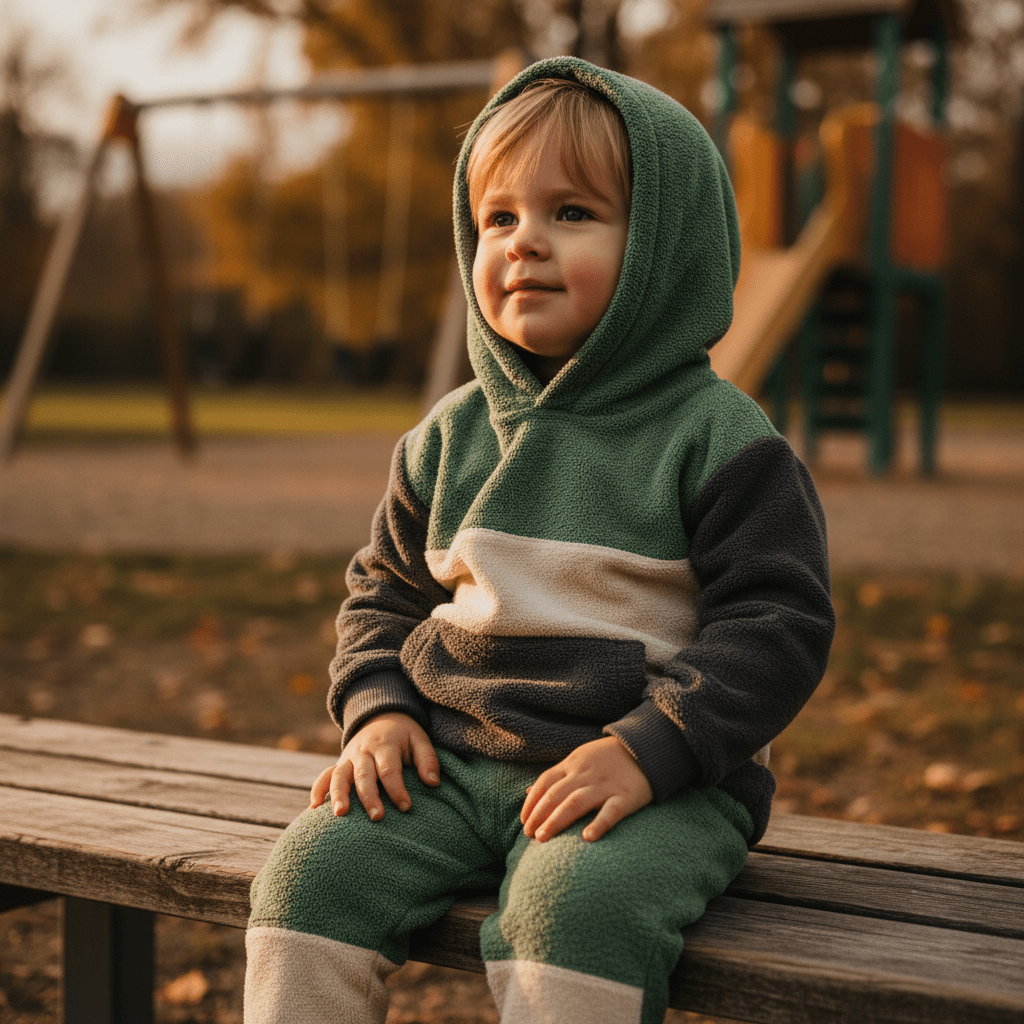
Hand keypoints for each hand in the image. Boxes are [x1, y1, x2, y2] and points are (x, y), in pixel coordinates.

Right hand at [309, 712, 439, 820]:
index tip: (406, 807)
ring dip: (338, 794)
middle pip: (364, 775)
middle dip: (369, 796)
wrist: (381, 715)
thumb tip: (433, 783)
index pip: (390, 769)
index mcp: (385, 745)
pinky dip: (317, 790)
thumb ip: (428, 760)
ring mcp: (348, 757)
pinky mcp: (339, 764)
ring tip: (341, 814)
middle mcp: (363, 751)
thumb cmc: (404, 735)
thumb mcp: (420, 739)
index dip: (397, 789)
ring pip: (339, 775)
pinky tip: (314, 809)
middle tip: (377, 817)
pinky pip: (324, 775)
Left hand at [521, 735, 653, 842]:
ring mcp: (605, 785)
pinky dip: (599, 823)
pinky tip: (587, 838)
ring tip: (543, 837)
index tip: (523, 821)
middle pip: (556, 794)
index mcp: (573, 764)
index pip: (545, 782)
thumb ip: (555, 776)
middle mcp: (585, 774)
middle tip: (529, 835)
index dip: (531, 802)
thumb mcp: (578, 759)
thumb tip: (527, 792)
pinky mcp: (626, 797)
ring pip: (575, 802)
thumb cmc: (607, 758)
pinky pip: (611, 811)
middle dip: (539, 815)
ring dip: (556, 820)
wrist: (645, 747)